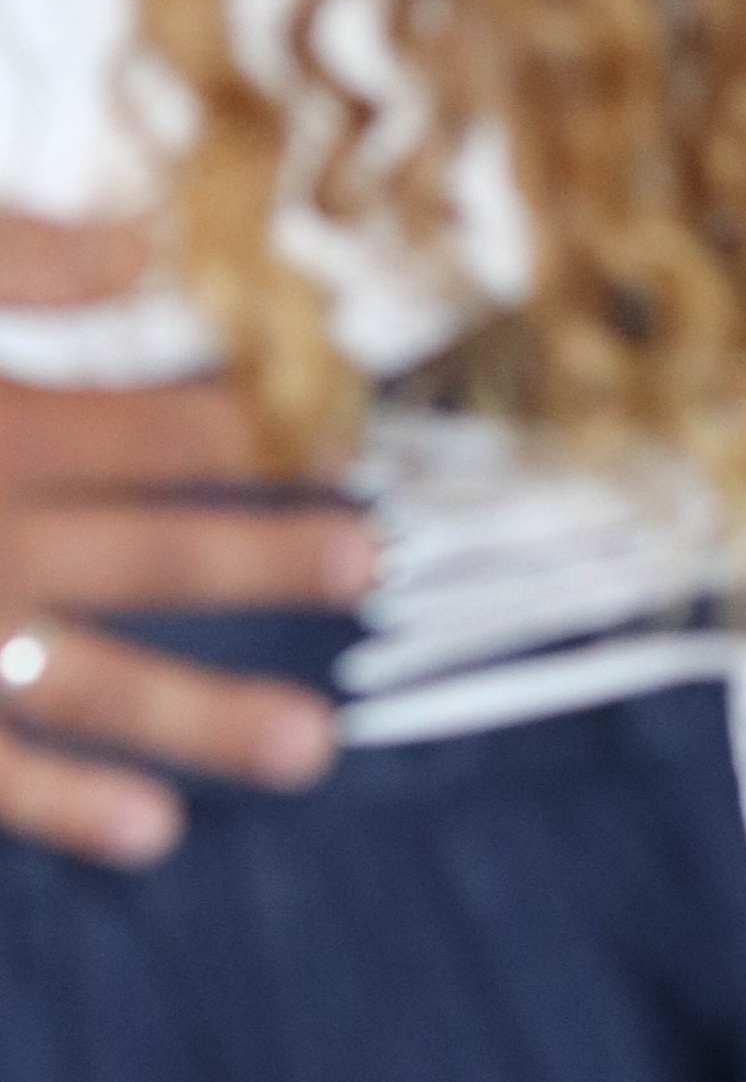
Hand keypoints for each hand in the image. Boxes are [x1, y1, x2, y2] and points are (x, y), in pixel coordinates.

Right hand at [0, 215, 365, 866]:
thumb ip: (15, 263)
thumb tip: (146, 249)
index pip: (161, 427)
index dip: (262, 425)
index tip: (355, 424)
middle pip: (153, 554)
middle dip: (269, 561)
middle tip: (374, 563)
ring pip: (92, 686)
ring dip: (205, 716)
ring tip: (317, 747)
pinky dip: (65, 806)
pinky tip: (150, 831)